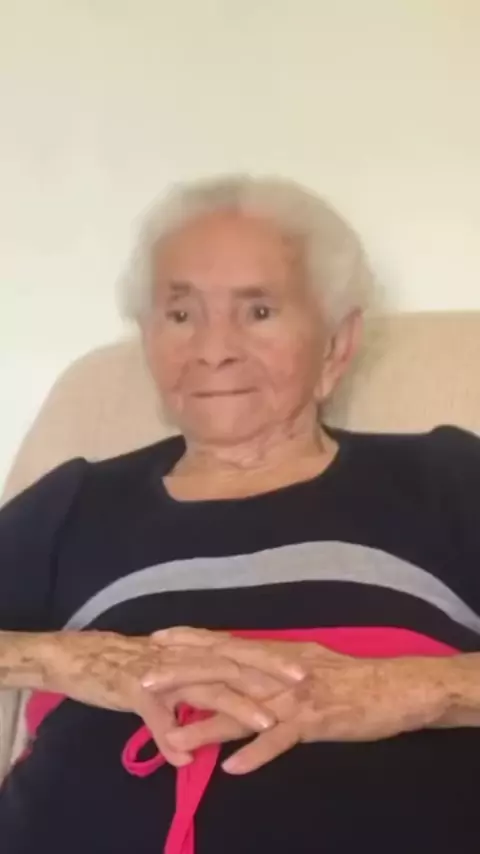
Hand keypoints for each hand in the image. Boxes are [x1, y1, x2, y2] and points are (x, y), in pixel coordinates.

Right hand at [39, 630, 301, 765]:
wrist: (83, 657)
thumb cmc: (133, 664)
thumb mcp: (173, 672)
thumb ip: (201, 684)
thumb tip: (231, 695)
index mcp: (195, 649)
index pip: (241, 649)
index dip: (273, 657)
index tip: (306, 665)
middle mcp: (184, 655)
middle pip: (233, 663)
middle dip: (269, 674)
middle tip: (302, 685)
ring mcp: (161, 672)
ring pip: (204, 688)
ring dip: (235, 707)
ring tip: (264, 723)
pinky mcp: (134, 689)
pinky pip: (156, 715)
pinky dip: (170, 735)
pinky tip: (185, 757)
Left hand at [157, 629, 450, 772]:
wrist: (392, 686)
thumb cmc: (349, 676)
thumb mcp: (304, 662)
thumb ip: (272, 665)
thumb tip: (242, 665)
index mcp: (276, 654)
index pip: (226, 644)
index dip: (191, 640)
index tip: (157, 639)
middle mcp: (278, 672)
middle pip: (224, 672)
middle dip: (183, 677)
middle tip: (144, 683)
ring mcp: (295, 698)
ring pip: (244, 710)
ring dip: (207, 724)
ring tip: (173, 739)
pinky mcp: (314, 722)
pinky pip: (281, 739)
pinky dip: (257, 752)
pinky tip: (232, 768)